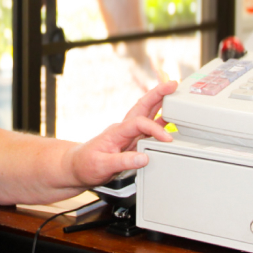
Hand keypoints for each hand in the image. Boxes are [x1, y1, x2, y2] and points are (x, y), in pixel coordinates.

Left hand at [61, 80, 177, 187]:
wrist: (76, 168)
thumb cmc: (85, 164)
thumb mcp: (102, 165)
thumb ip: (124, 162)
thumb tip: (144, 158)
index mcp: (116, 131)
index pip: (139, 123)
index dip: (155, 129)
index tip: (166, 139)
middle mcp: (124, 129)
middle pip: (143, 107)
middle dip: (158, 94)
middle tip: (172, 85)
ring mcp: (128, 135)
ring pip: (146, 114)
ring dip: (160, 104)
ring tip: (175, 95)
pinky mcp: (131, 142)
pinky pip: (147, 128)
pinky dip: (159, 122)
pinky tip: (169, 119)